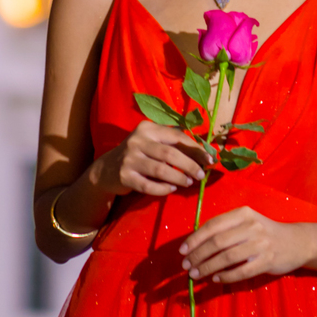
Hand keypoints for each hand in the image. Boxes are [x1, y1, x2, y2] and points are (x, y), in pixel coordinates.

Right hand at [91, 121, 206, 198]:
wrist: (106, 170)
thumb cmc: (137, 155)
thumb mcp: (151, 143)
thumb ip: (173, 145)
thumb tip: (204, 154)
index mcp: (147, 128)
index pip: (177, 136)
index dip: (195, 148)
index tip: (210, 159)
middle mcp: (137, 140)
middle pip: (170, 153)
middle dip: (190, 165)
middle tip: (201, 174)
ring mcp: (130, 159)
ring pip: (161, 170)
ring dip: (179, 177)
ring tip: (189, 182)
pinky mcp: (125, 177)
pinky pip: (149, 186)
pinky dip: (164, 188)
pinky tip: (172, 188)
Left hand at [180, 207, 310, 283]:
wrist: (296, 242)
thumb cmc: (264, 232)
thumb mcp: (246, 222)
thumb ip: (225, 229)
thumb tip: (195, 243)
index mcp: (243, 213)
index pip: (213, 226)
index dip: (195, 239)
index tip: (182, 251)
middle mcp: (251, 226)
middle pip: (217, 243)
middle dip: (198, 256)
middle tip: (186, 266)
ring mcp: (261, 244)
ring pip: (227, 258)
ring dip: (207, 268)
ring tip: (196, 275)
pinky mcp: (267, 261)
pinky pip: (241, 271)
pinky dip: (226, 276)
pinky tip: (216, 279)